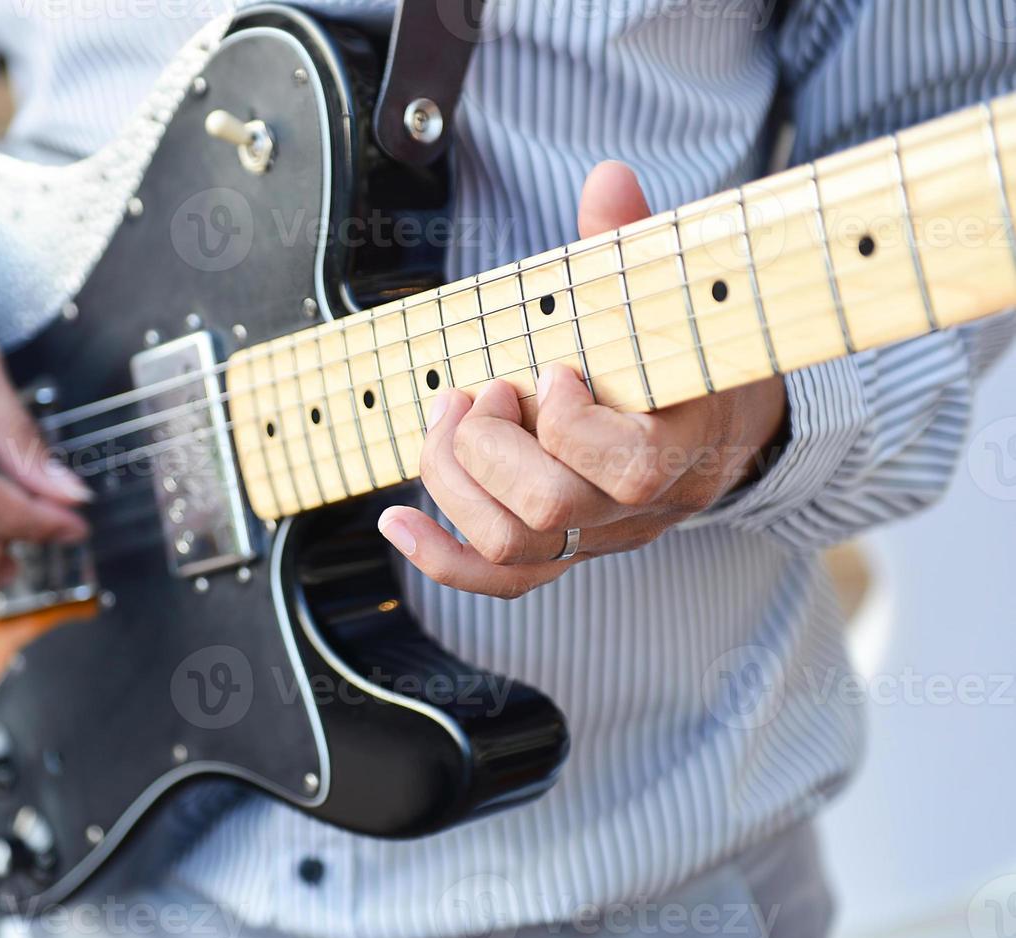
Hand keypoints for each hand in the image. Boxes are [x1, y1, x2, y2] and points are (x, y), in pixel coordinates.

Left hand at [377, 162, 787, 598]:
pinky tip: (394, 519)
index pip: (626, 468)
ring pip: (512, 546)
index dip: (570, 422)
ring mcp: (598, 536)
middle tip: (483, 389)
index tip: (552, 369)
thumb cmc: (683, 349)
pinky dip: (438, 557)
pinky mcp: (563, 553)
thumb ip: (630, 245)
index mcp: (682, 445)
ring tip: (450, 413)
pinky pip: (499, 580)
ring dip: (454, 480)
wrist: (722, 420)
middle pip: (550, 512)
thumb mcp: (668, 294)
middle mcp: (640, 508)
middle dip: (491, 445)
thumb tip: (607, 178)